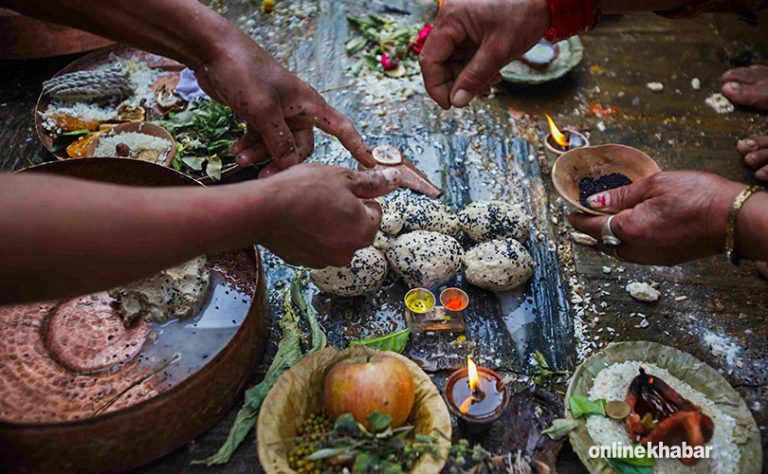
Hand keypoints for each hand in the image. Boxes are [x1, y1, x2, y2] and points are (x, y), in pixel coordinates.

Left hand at [195, 33, 374, 175]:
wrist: (212, 51)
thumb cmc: (245, 72)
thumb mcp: (264, 111)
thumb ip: (280, 142)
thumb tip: (291, 166)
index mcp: (309, 104)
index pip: (341, 128)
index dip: (357, 146)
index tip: (369, 163)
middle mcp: (296, 109)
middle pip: (301, 146)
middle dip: (282, 161)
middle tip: (263, 174)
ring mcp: (276, 112)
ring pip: (277, 145)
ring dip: (260, 154)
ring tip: (239, 159)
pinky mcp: (257, 113)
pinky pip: (259, 138)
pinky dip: (249, 146)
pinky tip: (235, 151)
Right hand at [254, 164, 400, 267]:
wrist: (262, 210)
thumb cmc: (303, 190)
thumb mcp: (342, 177)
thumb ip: (372, 182)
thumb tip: (395, 178)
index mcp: (365, 230)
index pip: (374, 211)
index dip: (359, 196)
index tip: (341, 188)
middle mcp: (350, 251)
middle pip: (356, 227)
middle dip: (345, 212)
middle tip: (323, 195)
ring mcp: (326, 259)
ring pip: (335, 237)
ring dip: (328, 224)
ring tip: (308, 207)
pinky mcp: (305, 262)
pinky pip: (316, 246)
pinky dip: (311, 235)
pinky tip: (297, 220)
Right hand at [419, 0, 549, 108]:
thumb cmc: (525, 14)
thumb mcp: (498, 51)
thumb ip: (474, 77)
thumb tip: (457, 101)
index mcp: (451, 18)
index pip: (430, 59)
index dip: (436, 86)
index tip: (449, 104)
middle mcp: (451, 18)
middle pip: (440, 60)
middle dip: (456, 82)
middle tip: (473, 96)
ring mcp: (461, 21)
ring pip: (454, 58)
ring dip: (468, 76)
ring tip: (489, 85)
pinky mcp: (472, 25)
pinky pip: (466, 51)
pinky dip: (476, 66)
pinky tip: (492, 74)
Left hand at [568, 172, 744, 264]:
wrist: (735, 218)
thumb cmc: (699, 196)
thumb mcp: (655, 185)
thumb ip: (621, 196)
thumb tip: (593, 202)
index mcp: (630, 229)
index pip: (592, 227)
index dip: (578, 219)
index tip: (570, 212)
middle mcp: (637, 249)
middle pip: (603, 243)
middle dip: (593, 230)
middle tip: (588, 213)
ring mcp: (653, 258)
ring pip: (619, 252)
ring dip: (611, 238)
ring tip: (610, 220)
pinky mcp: (667, 259)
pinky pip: (637, 254)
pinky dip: (629, 243)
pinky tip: (634, 228)